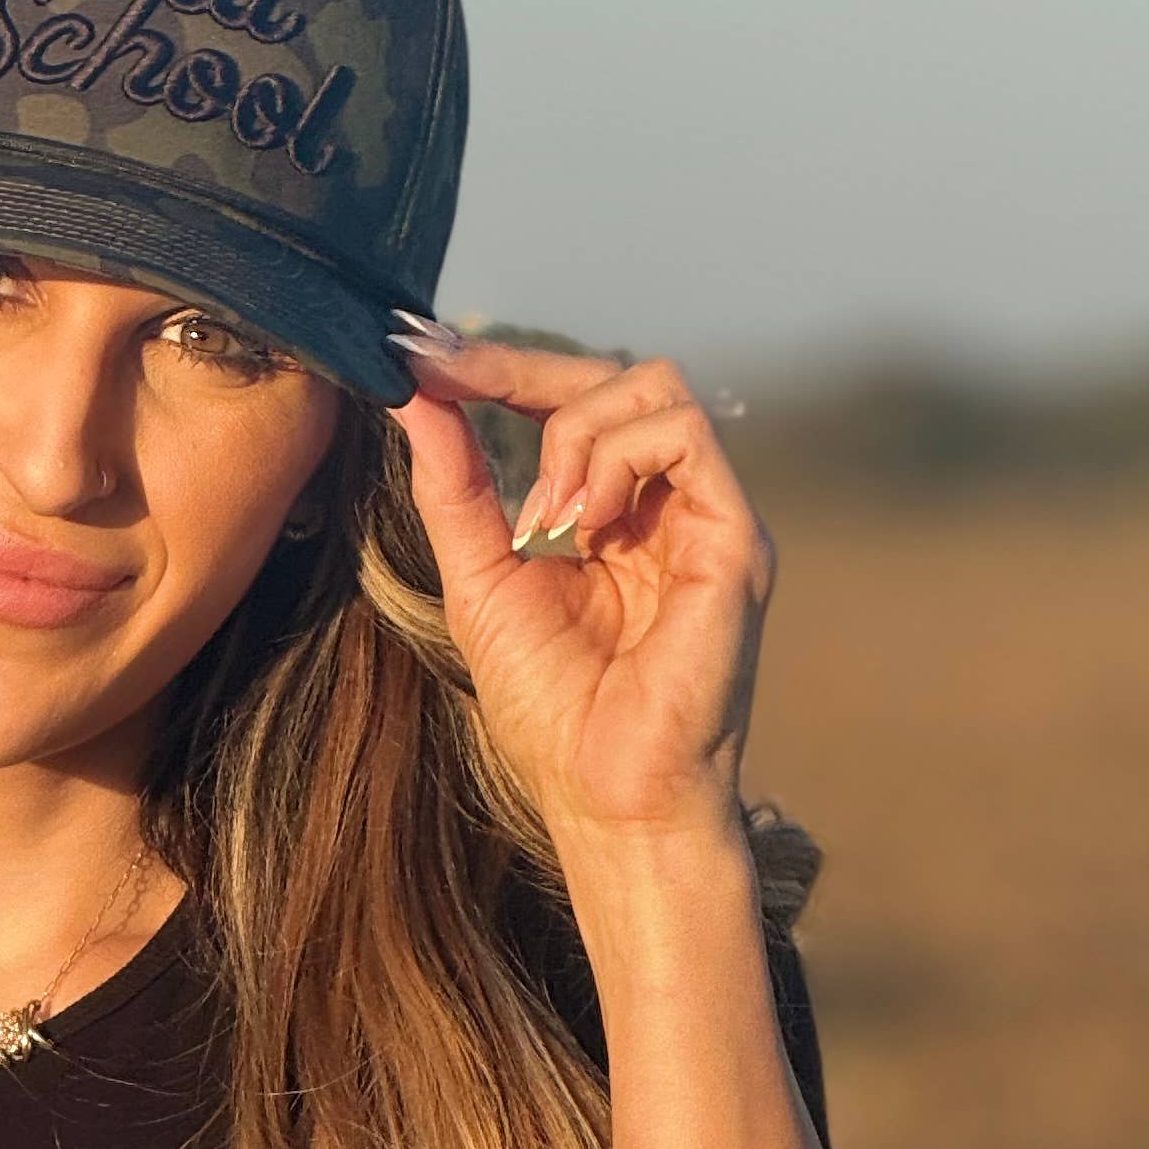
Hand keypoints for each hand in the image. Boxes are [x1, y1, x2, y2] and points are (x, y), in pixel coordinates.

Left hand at [386, 333, 774, 861]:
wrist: (605, 793)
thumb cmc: (550, 708)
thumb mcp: (479, 577)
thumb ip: (455, 486)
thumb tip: (414, 394)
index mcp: (611, 514)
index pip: (569, 403)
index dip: (500, 368)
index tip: (422, 354)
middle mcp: (666, 505)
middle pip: (616, 375)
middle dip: (522, 372)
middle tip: (451, 388)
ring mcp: (705, 517)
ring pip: (655, 388)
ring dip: (574, 433)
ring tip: (545, 520)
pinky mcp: (735, 537)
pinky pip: (685, 436)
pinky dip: (617, 459)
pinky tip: (583, 524)